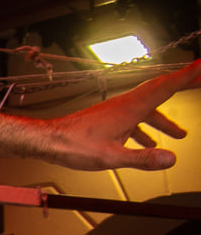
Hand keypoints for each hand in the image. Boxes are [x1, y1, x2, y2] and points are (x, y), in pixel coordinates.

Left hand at [48, 60, 198, 170]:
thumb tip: (170, 159)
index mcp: (130, 108)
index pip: (166, 87)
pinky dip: (145, 128)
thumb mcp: (112, 157)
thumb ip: (142, 158)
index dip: (188, 75)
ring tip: (180, 134)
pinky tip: (148, 143)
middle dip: (183, 85)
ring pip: (147, 108)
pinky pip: (133, 119)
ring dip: (165, 119)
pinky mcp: (108, 119)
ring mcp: (116, 110)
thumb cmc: (73, 146)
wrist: (49, 140)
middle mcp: (125, 104)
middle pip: (161, 90)